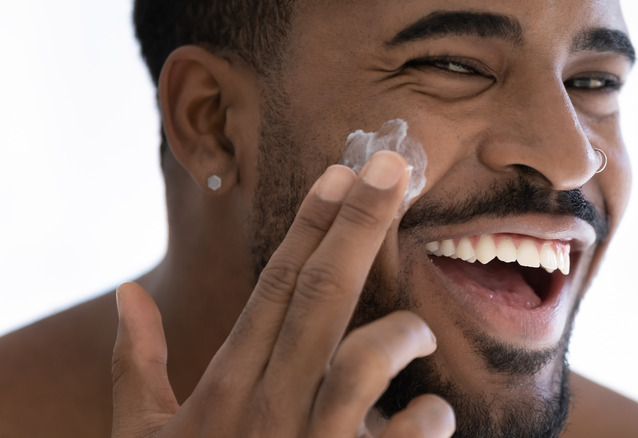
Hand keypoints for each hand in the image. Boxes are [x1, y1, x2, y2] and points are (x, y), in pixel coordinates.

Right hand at [111, 151, 455, 436]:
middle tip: (391, 166)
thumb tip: (127, 294)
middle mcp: (266, 409)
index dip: (309, 226)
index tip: (340, 173)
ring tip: (416, 333)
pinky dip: (429, 418)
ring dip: (402, 334)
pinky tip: (431, 416)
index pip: (273, 287)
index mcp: (224, 389)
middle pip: (319, 295)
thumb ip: (137, 363)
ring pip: (362, 361)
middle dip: (358, 225)